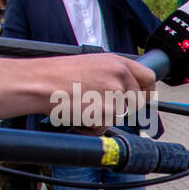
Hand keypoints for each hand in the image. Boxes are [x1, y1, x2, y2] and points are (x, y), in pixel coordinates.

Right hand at [38, 53, 155, 135]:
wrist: (39, 82)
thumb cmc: (58, 73)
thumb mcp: (92, 63)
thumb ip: (113, 73)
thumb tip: (127, 87)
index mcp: (118, 62)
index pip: (149, 77)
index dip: (148, 90)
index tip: (144, 97)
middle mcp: (120, 77)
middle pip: (135, 102)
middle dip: (120, 107)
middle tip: (97, 103)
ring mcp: (115, 95)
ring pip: (118, 115)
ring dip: (102, 116)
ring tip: (81, 104)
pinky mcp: (106, 112)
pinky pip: (104, 127)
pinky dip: (91, 126)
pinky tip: (77, 113)